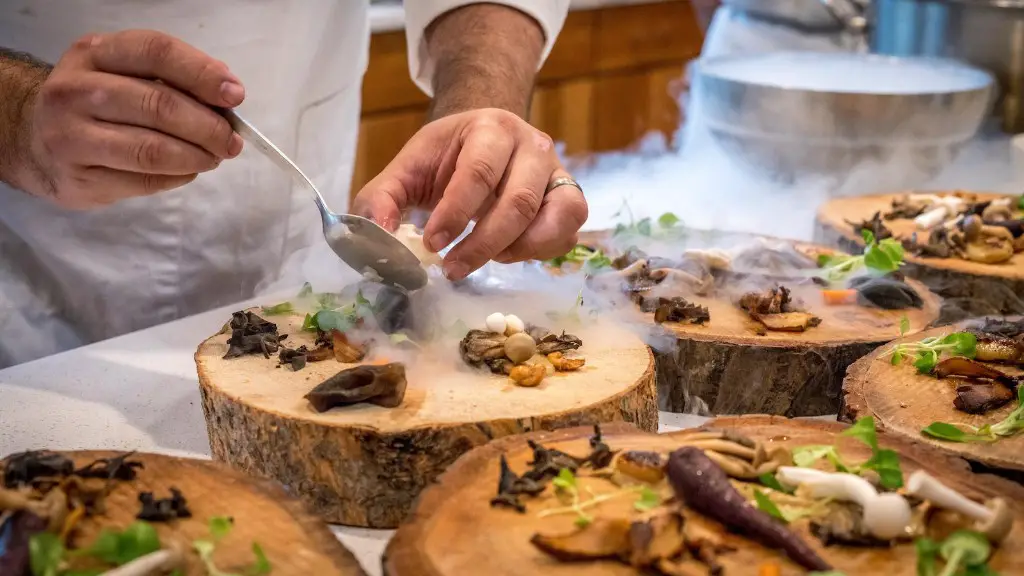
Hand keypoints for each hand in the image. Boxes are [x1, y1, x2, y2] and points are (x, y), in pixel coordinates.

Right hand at [23, 30, 243, 208]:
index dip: (202, 73)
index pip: (156, 52)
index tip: (235, 96)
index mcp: (94, 54)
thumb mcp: (123, 74)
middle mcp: (75, 91)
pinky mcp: (79, 178)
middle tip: (232, 141)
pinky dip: (178, 177)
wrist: (33, 139)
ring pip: (152, 149)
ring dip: (197, 156)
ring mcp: (71, 137)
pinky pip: (144, 180)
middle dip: (208, 127)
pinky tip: (187, 171)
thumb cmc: (96, 104)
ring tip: (214, 157)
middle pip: (159, 105)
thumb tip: (227, 95)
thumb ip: (171, 78)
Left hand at [353, 108, 587, 279]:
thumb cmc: (447, 157)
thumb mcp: (408, 168)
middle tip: (452, 269)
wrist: (486, 139)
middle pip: (519, 201)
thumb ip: (382, 198)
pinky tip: (508, 254)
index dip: (455, 213)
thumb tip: (378, 236)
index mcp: (491, 128)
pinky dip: (540, 252)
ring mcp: (558, 172)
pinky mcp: (570, 199)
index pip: (478, 172)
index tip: (432, 244)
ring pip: (555, 218)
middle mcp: (533, 146)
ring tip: (485, 260)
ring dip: (517, 250)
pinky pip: (567, 233)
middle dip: (483, 244)